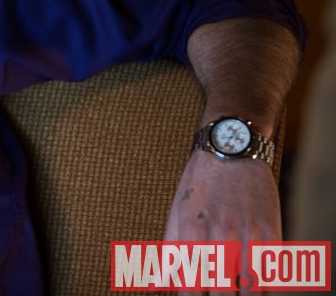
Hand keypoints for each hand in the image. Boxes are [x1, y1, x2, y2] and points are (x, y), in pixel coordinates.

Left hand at [165, 151, 279, 294]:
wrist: (230, 149)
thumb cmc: (200, 183)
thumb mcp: (176, 211)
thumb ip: (170, 248)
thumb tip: (159, 280)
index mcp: (190, 232)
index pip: (190, 286)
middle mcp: (218, 234)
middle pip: (221, 291)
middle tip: (218, 294)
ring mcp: (247, 233)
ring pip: (250, 287)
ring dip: (244, 294)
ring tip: (237, 290)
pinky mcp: (271, 230)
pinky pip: (272, 270)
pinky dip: (266, 284)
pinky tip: (256, 282)